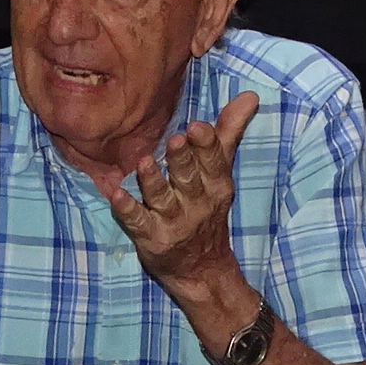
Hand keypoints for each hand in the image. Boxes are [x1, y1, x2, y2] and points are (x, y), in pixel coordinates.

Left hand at [99, 91, 258, 296]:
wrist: (201, 268)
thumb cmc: (207, 209)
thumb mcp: (221, 174)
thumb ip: (229, 134)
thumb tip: (250, 96)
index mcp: (216, 185)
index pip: (214, 162)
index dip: (206, 146)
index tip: (198, 126)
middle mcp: (197, 203)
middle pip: (188, 178)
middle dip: (182, 160)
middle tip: (175, 140)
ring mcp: (174, 222)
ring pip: (162, 198)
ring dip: (153, 181)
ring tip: (144, 163)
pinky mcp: (152, 239)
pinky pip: (138, 222)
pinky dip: (127, 209)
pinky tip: (116, 196)